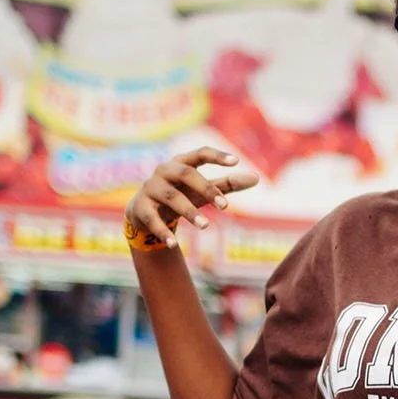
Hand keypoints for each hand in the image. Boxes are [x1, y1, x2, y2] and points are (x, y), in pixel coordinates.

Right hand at [126, 147, 261, 246]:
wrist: (145, 213)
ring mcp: (150, 188)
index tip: (235, 161)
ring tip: (206, 226)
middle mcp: (164, 171)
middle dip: (206, 189)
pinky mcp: (140, 207)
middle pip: (186, 174)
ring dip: (189, 211)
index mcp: (181, 163)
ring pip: (172, 197)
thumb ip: (227, 184)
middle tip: (225, 207)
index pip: (199, 154)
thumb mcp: (203, 191)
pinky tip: (174, 244)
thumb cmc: (181, 195)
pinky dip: (163, 231)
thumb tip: (256, 178)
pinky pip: (152, 219)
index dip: (216, 156)